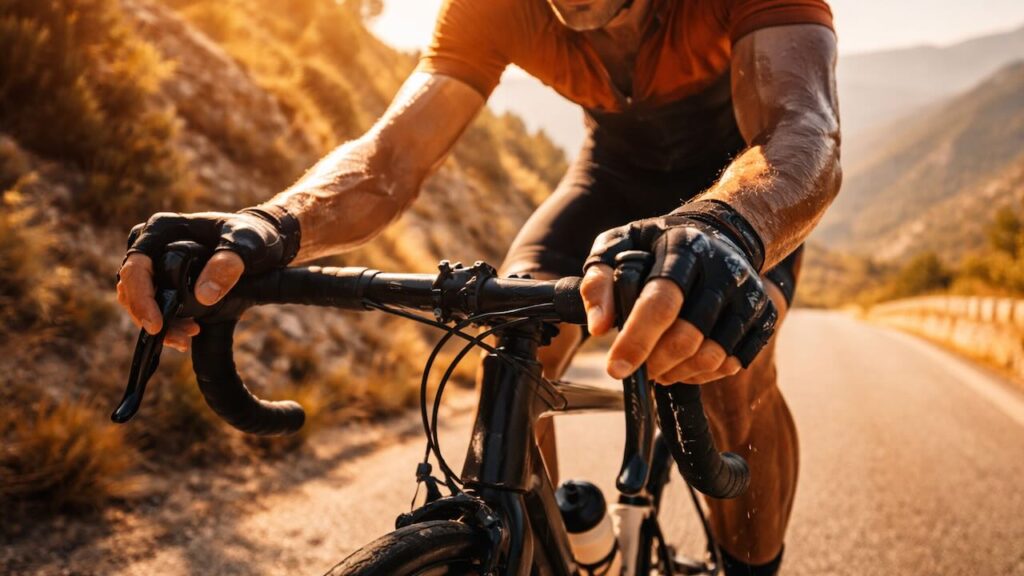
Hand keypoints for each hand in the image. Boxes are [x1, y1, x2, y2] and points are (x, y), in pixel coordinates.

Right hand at [115, 208, 299, 350]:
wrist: (260, 243)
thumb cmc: (252, 236)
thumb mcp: (247, 245)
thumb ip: (228, 264)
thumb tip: (203, 296)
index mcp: (163, 228)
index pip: (136, 265)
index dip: (140, 297)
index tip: (156, 325)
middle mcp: (152, 242)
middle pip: (131, 285)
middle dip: (149, 316)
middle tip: (181, 338)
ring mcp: (155, 260)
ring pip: (139, 298)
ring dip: (158, 323)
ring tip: (187, 338)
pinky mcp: (164, 278)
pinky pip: (153, 303)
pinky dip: (166, 322)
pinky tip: (186, 336)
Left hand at [580, 204, 776, 384]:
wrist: (718, 235)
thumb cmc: (656, 247)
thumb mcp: (618, 247)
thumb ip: (599, 282)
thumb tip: (599, 327)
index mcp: (683, 248)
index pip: (661, 301)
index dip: (637, 340)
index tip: (615, 369)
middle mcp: (723, 269)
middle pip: (688, 336)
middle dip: (656, 363)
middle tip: (640, 368)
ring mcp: (749, 293)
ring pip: (712, 356)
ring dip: (678, 372)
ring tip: (660, 367)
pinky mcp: (765, 315)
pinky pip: (734, 362)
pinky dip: (705, 374)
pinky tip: (686, 363)